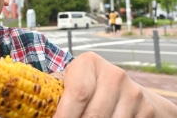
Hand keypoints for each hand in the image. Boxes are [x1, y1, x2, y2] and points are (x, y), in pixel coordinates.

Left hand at [53, 52, 176, 117]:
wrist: (122, 87)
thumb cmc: (85, 85)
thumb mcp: (70, 81)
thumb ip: (54, 91)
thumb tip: (31, 103)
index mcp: (88, 63)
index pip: (77, 94)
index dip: (64, 116)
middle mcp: (113, 74)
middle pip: (94, 115)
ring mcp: (132, 91)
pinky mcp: (145, 108)